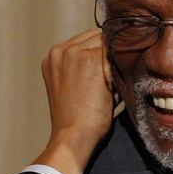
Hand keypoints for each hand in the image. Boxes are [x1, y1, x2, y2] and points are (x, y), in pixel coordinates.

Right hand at [33, 29, 113, 173]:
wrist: (73, 136)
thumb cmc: (75, 118)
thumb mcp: (68, 86)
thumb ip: (81, 66)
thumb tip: (110, 54)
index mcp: (52, 56)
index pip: (86, 40)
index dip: (101, 55)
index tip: (106, 72)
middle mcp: (60, 50)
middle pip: (97, 38)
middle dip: (108, 55)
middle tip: (110, 81)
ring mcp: (74, 52)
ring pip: (109, 45)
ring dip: (114, 62)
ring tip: (111, 87)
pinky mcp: (91, 59)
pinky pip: (116, 55)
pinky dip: (120, 71)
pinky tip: (114, 89)